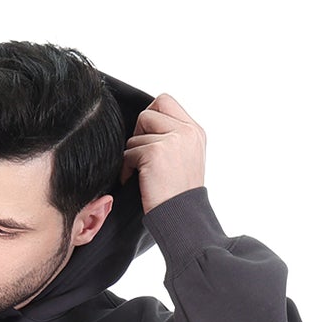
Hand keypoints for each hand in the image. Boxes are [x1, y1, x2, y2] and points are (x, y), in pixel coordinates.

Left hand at [122, 93, 206, 213]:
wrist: (184, 220)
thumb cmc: (180, 197)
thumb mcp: (187, 159)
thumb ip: (173, 137)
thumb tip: (145, 122)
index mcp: (195, 131)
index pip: (164, 101)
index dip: (151, 118)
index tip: (149, 141)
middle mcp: (187, 131)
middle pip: (148, 112)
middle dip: (139, 133)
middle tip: (142, 156)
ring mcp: (173, 139)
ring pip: (136, 134)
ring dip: (133, 155)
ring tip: (143, 175)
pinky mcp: (156, 152)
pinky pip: (129, 152)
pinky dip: (127, 169)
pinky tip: (136, 182)